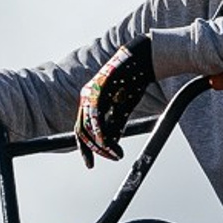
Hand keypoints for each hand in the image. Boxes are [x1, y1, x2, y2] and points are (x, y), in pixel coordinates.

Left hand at [74, 37, 156, 166]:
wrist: (142, 59)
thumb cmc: (134, 81)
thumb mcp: (124, 107)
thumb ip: (116, 124)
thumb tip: (110, 144)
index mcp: (90, 101)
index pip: (82, 128)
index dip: (85, 147)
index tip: (90, 163)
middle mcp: (87, 98)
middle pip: (80, 130)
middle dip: (89, 149)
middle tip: (97, 162)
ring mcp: (91, 94)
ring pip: (87, 127)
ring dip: (99, 145)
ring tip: (114, 155)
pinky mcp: (99, 91)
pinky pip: (96, 119)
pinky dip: (103, 134)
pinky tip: (110, 145)